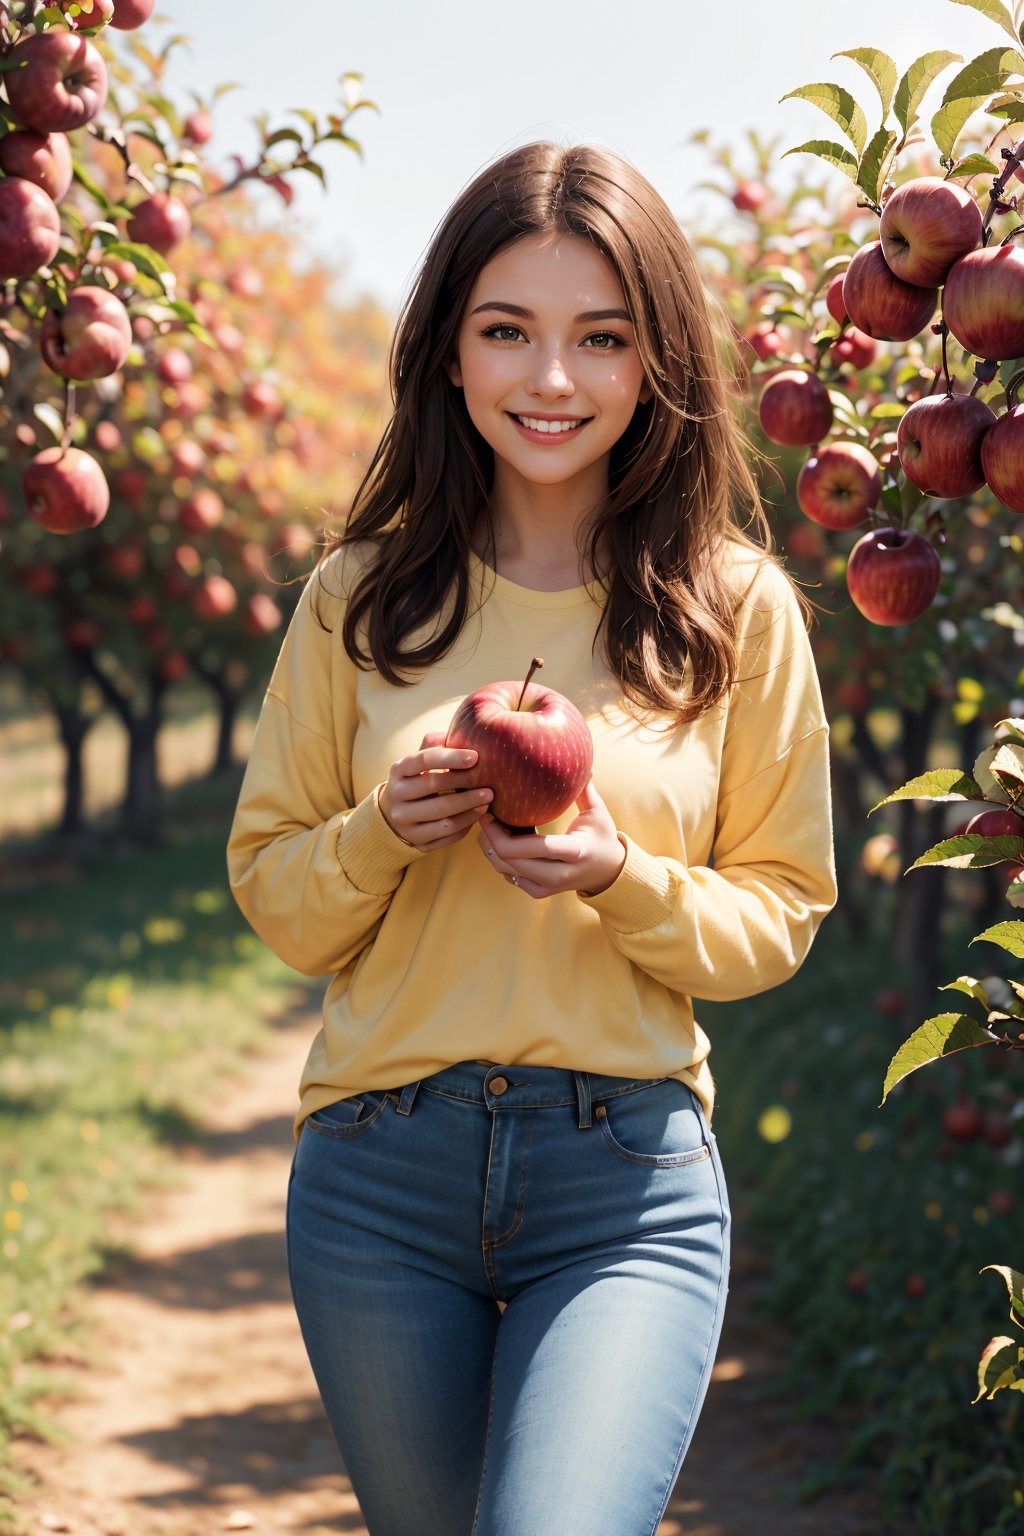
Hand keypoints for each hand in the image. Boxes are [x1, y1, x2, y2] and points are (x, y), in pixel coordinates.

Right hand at [379, 732, 492, 849]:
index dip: (450, 757)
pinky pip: (446, 835)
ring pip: (442, 816)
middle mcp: (396, 796)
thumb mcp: (418, 762)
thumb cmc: (416, 781)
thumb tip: (456, 730)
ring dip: (469, 808)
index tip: (475, 757)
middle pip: (433, 788)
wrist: (395, 816)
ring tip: (488, 800)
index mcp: (398, 770)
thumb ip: (434, 746)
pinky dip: (465, 825)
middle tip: (490, 784)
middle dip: (464, 785)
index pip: (423, 760)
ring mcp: (405, 821)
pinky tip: (478, 815)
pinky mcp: (417, 842)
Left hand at [476, 779, 625, 898]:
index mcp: (574, 851)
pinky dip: (499, 858)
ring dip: (491, 846)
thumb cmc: (602, 836)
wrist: (609, 872)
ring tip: (491, 823)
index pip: (530, 846)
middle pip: (508, 859)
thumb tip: (579, 761)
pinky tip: (502, 839)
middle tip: (484, 813)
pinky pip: (508, 875)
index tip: (489, 810)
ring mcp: (547, 887)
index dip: (500, 831)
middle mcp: (558, 874)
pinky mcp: (538, 892)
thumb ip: (584, 788)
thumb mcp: (598, 812)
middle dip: (489, 836)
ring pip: (503, 869)